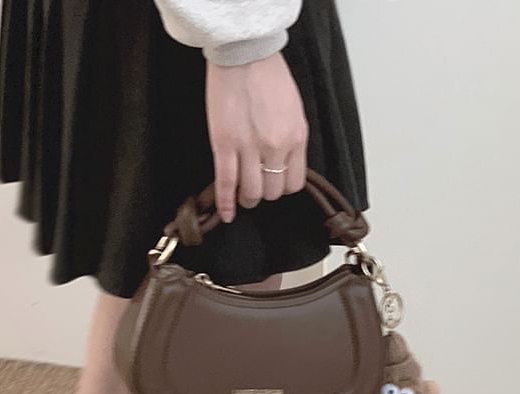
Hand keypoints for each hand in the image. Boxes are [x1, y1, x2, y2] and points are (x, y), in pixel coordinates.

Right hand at [206, 52, 308, 222]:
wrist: (244, 53)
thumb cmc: (269, 76)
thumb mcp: (293, 111)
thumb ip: (291, 140)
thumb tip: (283, 165)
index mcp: (296, 138)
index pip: (293, 184)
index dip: (282, 188)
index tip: (274, 185)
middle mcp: (275, 147)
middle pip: (271, 192)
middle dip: (263, 194)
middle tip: (255, 189)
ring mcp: (249, 148)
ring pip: (250, 192)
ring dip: (246, 199)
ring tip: (242, 196)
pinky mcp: (224, 145)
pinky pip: (226, 183)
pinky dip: (225, 203)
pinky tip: (224, 214)